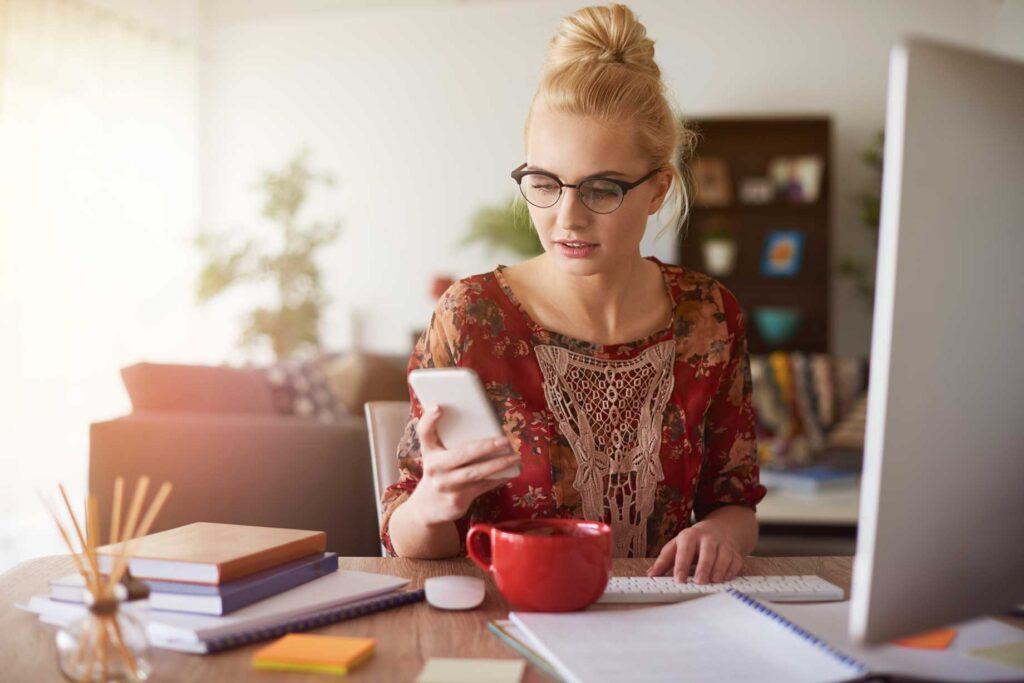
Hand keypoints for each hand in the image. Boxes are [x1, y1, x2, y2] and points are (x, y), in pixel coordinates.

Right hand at [407, 405, 520, 524]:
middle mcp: (434, 468)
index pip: (425, 433)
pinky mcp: (456, 500)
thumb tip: (485, 424)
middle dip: (486, 446)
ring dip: (498, 464)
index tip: (439, 408)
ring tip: (515, 457)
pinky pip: (481, 487)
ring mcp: (445, 485)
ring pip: (475, 472)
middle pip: (462, 454)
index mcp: (429, 451)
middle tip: (505, 440)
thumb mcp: (436, 455)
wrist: (427, 507)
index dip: (430, 420)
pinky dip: (497, 479)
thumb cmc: (439, 472)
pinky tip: (510, 472)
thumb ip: (449, 440)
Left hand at [646, 519, 744, 583]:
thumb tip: (651, 575)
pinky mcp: (734, 552)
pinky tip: (725, 579)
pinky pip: (735, 561)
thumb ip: (664, 561)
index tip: (679, 580)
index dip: (681, 565)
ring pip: (723, 556)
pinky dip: (731, 571)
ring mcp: (723, 544)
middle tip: (699, 582)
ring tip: (713, 581)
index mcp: (689, 536)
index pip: (685, 551)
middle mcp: (707, 538)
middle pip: (707, 552)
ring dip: (719, 569)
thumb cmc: (692, 541)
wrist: (719, 528)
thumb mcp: (676, 546)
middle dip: (703, 567)